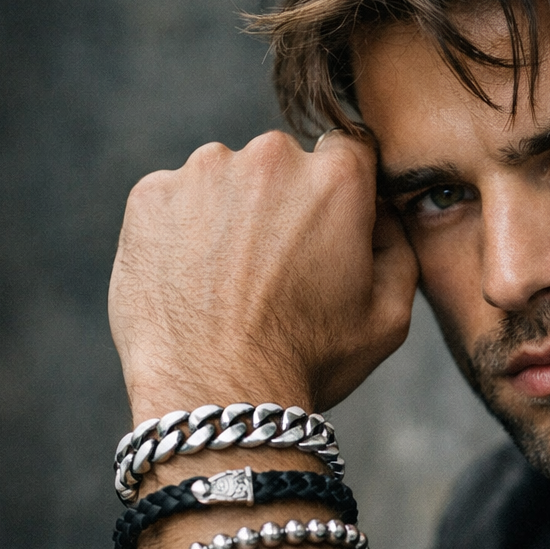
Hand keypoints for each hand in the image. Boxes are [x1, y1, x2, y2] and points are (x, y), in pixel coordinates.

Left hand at [109, 129, 417, 420]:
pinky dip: (178, 231)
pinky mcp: (150, 195)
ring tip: (225, 283)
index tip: (323, 234)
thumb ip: (399, 247)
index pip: (347, 153)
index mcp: (336, 178)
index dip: (338, 196)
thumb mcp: (388, 316)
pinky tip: (189, 281)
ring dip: (227, 215)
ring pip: (223, 180)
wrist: (213, 394)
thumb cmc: (306, 362)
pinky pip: (172, 200)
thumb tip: (383, 212)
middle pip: (282, 166)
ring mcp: (203, 172)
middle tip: (272, 271)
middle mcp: (270, 158)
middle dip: (280, 206)